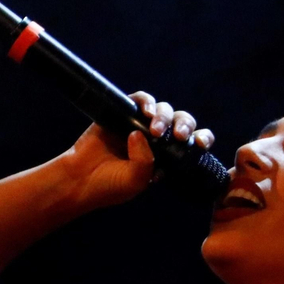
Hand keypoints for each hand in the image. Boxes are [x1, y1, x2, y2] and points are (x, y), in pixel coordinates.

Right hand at [57, 91, 215, 209]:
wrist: (81, 179)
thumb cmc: (111, 185)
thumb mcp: (136, 180)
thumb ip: (145, 161)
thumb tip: (143, 134)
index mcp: (168, 156)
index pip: (193, 143)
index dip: (202, 139)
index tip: (200, 144)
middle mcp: (158, 139)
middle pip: (181, 122)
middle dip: (185, 126)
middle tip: (179, 136)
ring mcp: (141, 125)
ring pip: (164, 110)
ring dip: (164, 117)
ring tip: (155, 130)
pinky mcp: (123, 113)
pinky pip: (141, 99)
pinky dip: (147, 101)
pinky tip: (146, 112)